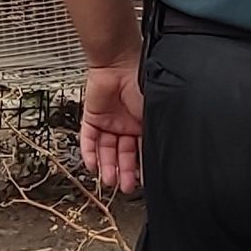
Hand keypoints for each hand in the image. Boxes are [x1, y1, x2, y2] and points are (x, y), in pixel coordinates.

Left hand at [80, 62, 143, 194]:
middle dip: (125, 171)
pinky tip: (91, 166)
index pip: (142, 150)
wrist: (120, 64)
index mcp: (144, 123)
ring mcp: (109, 122)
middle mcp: (127, 124)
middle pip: (124, 153)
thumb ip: (153, 132)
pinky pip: (88, 140)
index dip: (142, 165)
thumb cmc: (142, 82)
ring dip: (107, 166)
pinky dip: (89, 153)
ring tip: (110, 181)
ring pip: (106, 150)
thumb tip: (161, 152)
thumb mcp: (152, 112)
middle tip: (125, 187)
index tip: (143, 180)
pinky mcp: (92, 118)